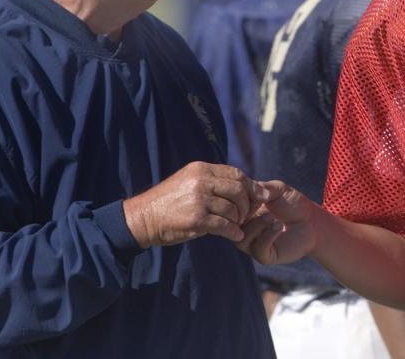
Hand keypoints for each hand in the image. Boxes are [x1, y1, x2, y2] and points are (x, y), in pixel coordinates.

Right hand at [122, 162, 266, 247]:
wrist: (144, 218)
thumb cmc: (169, 202)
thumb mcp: (189, 181)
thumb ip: (212, 181)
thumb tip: (242, 184)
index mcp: (201, 169)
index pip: (236, 174)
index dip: (251, 186)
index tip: (260, 196)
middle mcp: (201, 181)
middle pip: (239, 189)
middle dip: (248, 203)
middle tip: (248, 214)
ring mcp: (198, 200)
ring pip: (233, 208)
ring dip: (239, 219)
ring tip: (237, 225)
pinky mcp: (196, 219)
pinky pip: (224, 225)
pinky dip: (233, 232)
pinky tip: (235, 235)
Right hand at [236, 180, 317, 264]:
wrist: (312, 221)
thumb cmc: (294, 204)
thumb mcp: (278, 189)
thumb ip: (263, 188)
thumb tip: (249, 189)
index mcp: (244, 214)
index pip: (229, 209)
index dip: (239, 201)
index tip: (257, 194)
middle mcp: (245, 230)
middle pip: (230, 226)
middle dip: (244, 214)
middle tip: (261, 205)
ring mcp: (255, 244)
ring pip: (241, 241)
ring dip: (256, 226)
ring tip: (272, 217)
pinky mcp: (266, 256)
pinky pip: (258, 250)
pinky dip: (267, 236)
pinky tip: (279, 226)